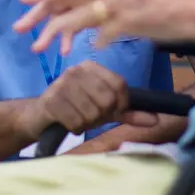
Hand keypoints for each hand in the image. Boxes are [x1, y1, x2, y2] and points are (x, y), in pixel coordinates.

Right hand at [19, 60, 157, 141]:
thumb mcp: (104, 110)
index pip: (119, 85)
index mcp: (93, 67)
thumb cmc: (75, 109)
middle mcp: (78, 70)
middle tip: (90, 116)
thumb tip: (156, 119)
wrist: (39, 115)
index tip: (112, 112)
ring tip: (77, 118)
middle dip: (101, 116)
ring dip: (86, 123)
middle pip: (107, 100)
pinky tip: (67, 122)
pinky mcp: (51, 99)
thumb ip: (128, 113)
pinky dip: (74, 128)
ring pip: (91, 113)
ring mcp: (63, 83)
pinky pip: (75, 121)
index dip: (121, 104)